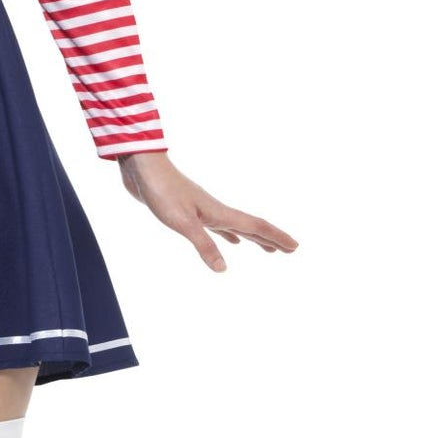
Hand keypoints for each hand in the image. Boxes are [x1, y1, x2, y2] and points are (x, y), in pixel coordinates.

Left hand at [117, 152, 298, 271]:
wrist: (142, 168)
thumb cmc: (162, 193)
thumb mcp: (183, 223)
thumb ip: (204, 245)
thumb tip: (223, 270)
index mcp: (219, 213)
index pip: (255, 227)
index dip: (275, 237)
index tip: (295, 247)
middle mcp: (216, 211)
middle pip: (250, 227)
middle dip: (270, 239)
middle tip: (289, 250)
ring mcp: (204, 210)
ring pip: (236, 227)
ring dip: (252, 238)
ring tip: (265, 249)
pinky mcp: (189, 210)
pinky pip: (218, 227)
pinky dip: (228, 235)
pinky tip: (230, 241)